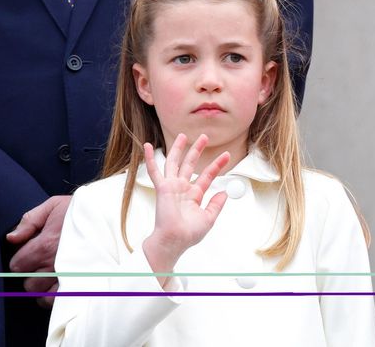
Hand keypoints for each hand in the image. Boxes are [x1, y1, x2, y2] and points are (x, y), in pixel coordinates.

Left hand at [6, 194, 71, 305]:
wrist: (109, 216)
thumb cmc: (80, 210)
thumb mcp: (53, 206)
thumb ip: (29, 221)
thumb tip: (11, 238)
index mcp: (45, 245)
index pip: (16, 265)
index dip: (20, 259)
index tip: (28, 253)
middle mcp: (54, 265)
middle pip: (27, 283)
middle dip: (30, 273)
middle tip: (40, 262)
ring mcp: (66, 277)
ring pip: (40, 294)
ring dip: (41, 285)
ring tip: (49, 273)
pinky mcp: (78, 285)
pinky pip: (56, 301)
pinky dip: (52, 296)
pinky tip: (56, 283)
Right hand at [140, 134, 229, 281]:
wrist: (175, 240)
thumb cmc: (188, 234)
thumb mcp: (208, 218)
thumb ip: (216, 204)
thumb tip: (224, 193)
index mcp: (194, 195)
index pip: (207, 175)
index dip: (217, 165)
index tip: (226, 155)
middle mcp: (182, 188)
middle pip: (190, 164)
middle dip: (197, 150)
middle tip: (204, 137)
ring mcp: (172, 186)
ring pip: (174, 162)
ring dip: (178, 148)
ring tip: (182, 135)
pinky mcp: (162, 188)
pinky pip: (154, 171)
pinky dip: (150, 158)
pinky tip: (147, 147)